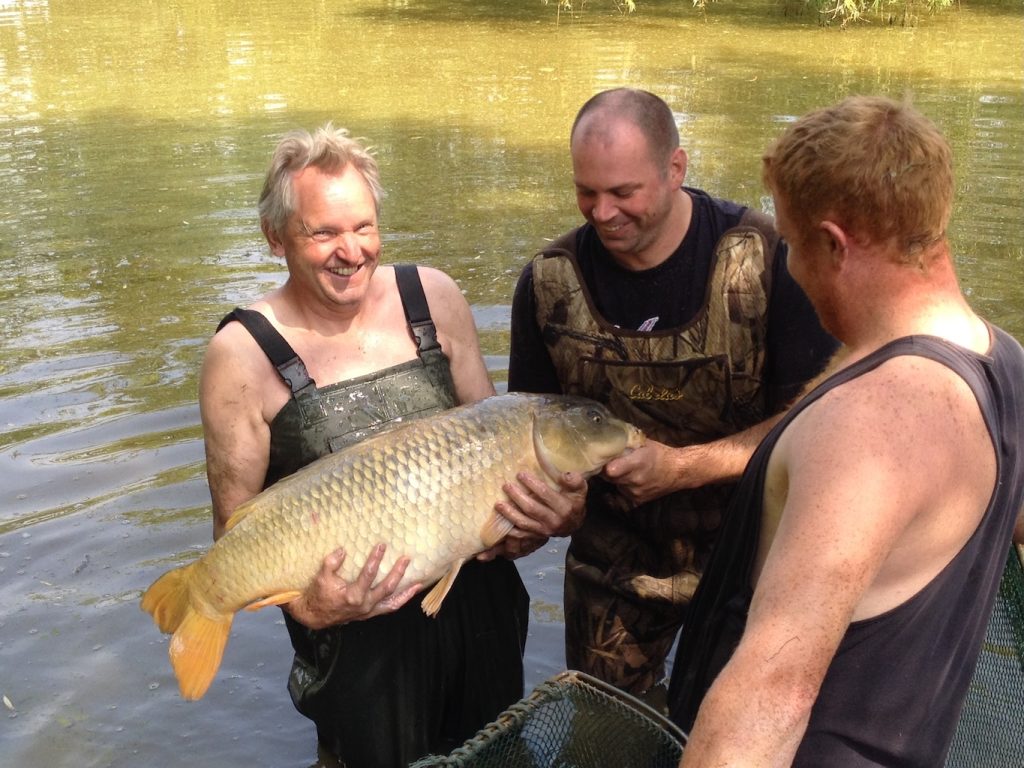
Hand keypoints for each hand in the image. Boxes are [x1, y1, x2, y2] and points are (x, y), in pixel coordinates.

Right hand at [285, 544, 421, 629]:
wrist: (316, 615)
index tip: (382, 545)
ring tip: (418, 581)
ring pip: (392, 601)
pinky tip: (410, 592)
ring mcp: (369, 610)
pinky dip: (401, 601)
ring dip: (406, 590)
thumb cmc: (319, 594)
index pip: (369, 574)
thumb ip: (331, 563)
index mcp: (353, 595)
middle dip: (398, 572)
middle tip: (406, 558)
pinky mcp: (370, 613)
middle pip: (387, 587)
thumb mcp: (321, 577)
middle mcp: (364, 604)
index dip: (376, 559)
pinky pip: (389, 608)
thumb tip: (342, 550)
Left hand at [477, 470, 586, 561]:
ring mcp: (543, 531)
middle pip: (531, 508)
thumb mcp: (579, 489)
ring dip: (509, 513)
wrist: (574, 523)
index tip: (520, 474)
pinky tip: (499, 523)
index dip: (532, 484)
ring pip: (523, 523)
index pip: (545, 494)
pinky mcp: (535, 537)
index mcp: (564, 508)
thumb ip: (575, 480)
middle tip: (506, 485)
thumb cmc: (574, 501)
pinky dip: (508, 531)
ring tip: (498, 504)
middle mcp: (553, 522)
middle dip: (516, 496)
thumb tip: (564, 475)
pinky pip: (520, 535)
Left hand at [601, 440, 686, 504]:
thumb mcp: (643, 443)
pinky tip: (628, 478)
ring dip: (613, 477)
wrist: (677, 471)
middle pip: (608, 476)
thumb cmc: (660, 454)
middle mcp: (635, 479)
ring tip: (621, 469)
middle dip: (605, 468)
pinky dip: (622, 485)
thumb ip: (624, 443)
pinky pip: (621, 492)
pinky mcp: (637, 500)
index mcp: (636, 462)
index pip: (611, 470)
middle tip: (607, 460)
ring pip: (614, 484)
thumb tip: (606, 437)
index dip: (602, 465)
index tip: (599, 459)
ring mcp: (635, 491)